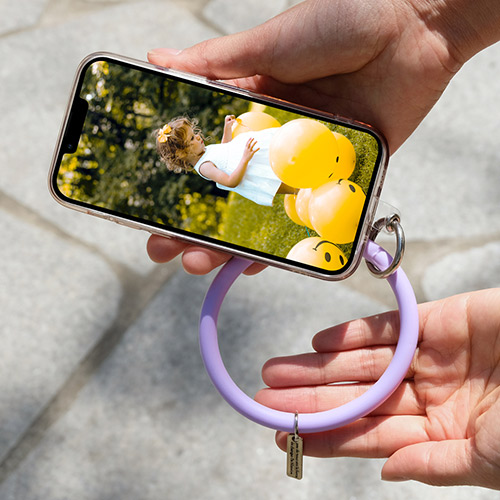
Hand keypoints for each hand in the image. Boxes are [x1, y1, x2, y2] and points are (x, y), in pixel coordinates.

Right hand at [146, 0, 499, 273]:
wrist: (413, 23)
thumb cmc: (341, 20)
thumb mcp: (269, 42)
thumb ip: (216, 63)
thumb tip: (156, 61)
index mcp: (253, 110)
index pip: (207, 156)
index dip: (177, 184)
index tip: (145, 208)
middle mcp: (276, 143)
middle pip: (230, 194)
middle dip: (196, 225)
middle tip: (164, 249)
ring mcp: (307, 163)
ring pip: (265, 213)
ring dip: (232, 242)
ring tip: (201, 264)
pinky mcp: (341, 175)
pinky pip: (311, 217)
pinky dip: (288, 242)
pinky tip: (258, 263)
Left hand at [255, 289, 499, 488]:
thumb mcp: (494, 456)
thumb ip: (439, 464)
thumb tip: (385, 472)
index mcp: (438, 431)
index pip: (366, 434)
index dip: (325, 435)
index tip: (284, 436)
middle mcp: (426, 394)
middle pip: (354, 397)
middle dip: (308, 399)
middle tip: (264, 400)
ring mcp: (428, 357)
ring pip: (360, 362)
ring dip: (318, 366)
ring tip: (277, 370)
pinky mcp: (436, 323)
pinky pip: (386, 328)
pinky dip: (352, 334)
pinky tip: (320, 342)